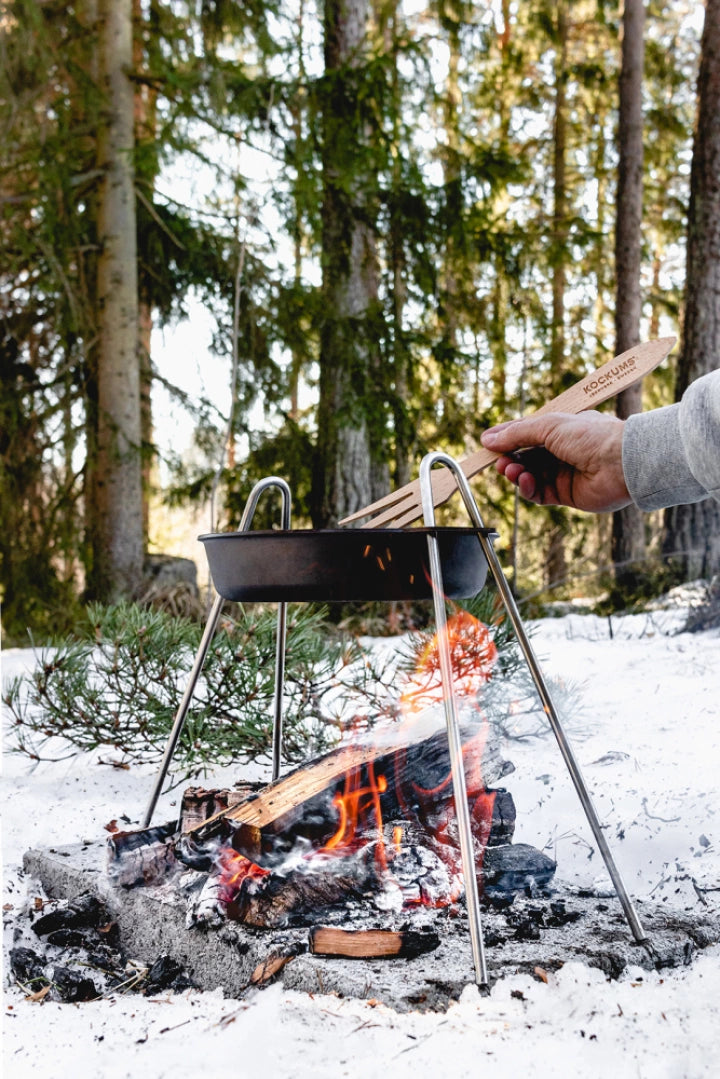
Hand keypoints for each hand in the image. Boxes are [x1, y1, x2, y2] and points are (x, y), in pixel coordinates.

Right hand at [481, 411, 631, 512]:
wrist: (621, 462)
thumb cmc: (592, 436)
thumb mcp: (548, 425)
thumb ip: (517, 433)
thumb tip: (488, 438)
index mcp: (561, 429)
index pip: (528, 434)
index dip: (507, 438)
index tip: (488, 442)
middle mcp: (562, 451)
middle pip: (525, 457)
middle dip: (509, 458)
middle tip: (498, 461)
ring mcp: (564, 474)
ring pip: (529, 476)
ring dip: (516, 473)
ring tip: (510, 470)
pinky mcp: (566, 495)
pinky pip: (539, 493)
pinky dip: (528, 488)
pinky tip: (523, 480)